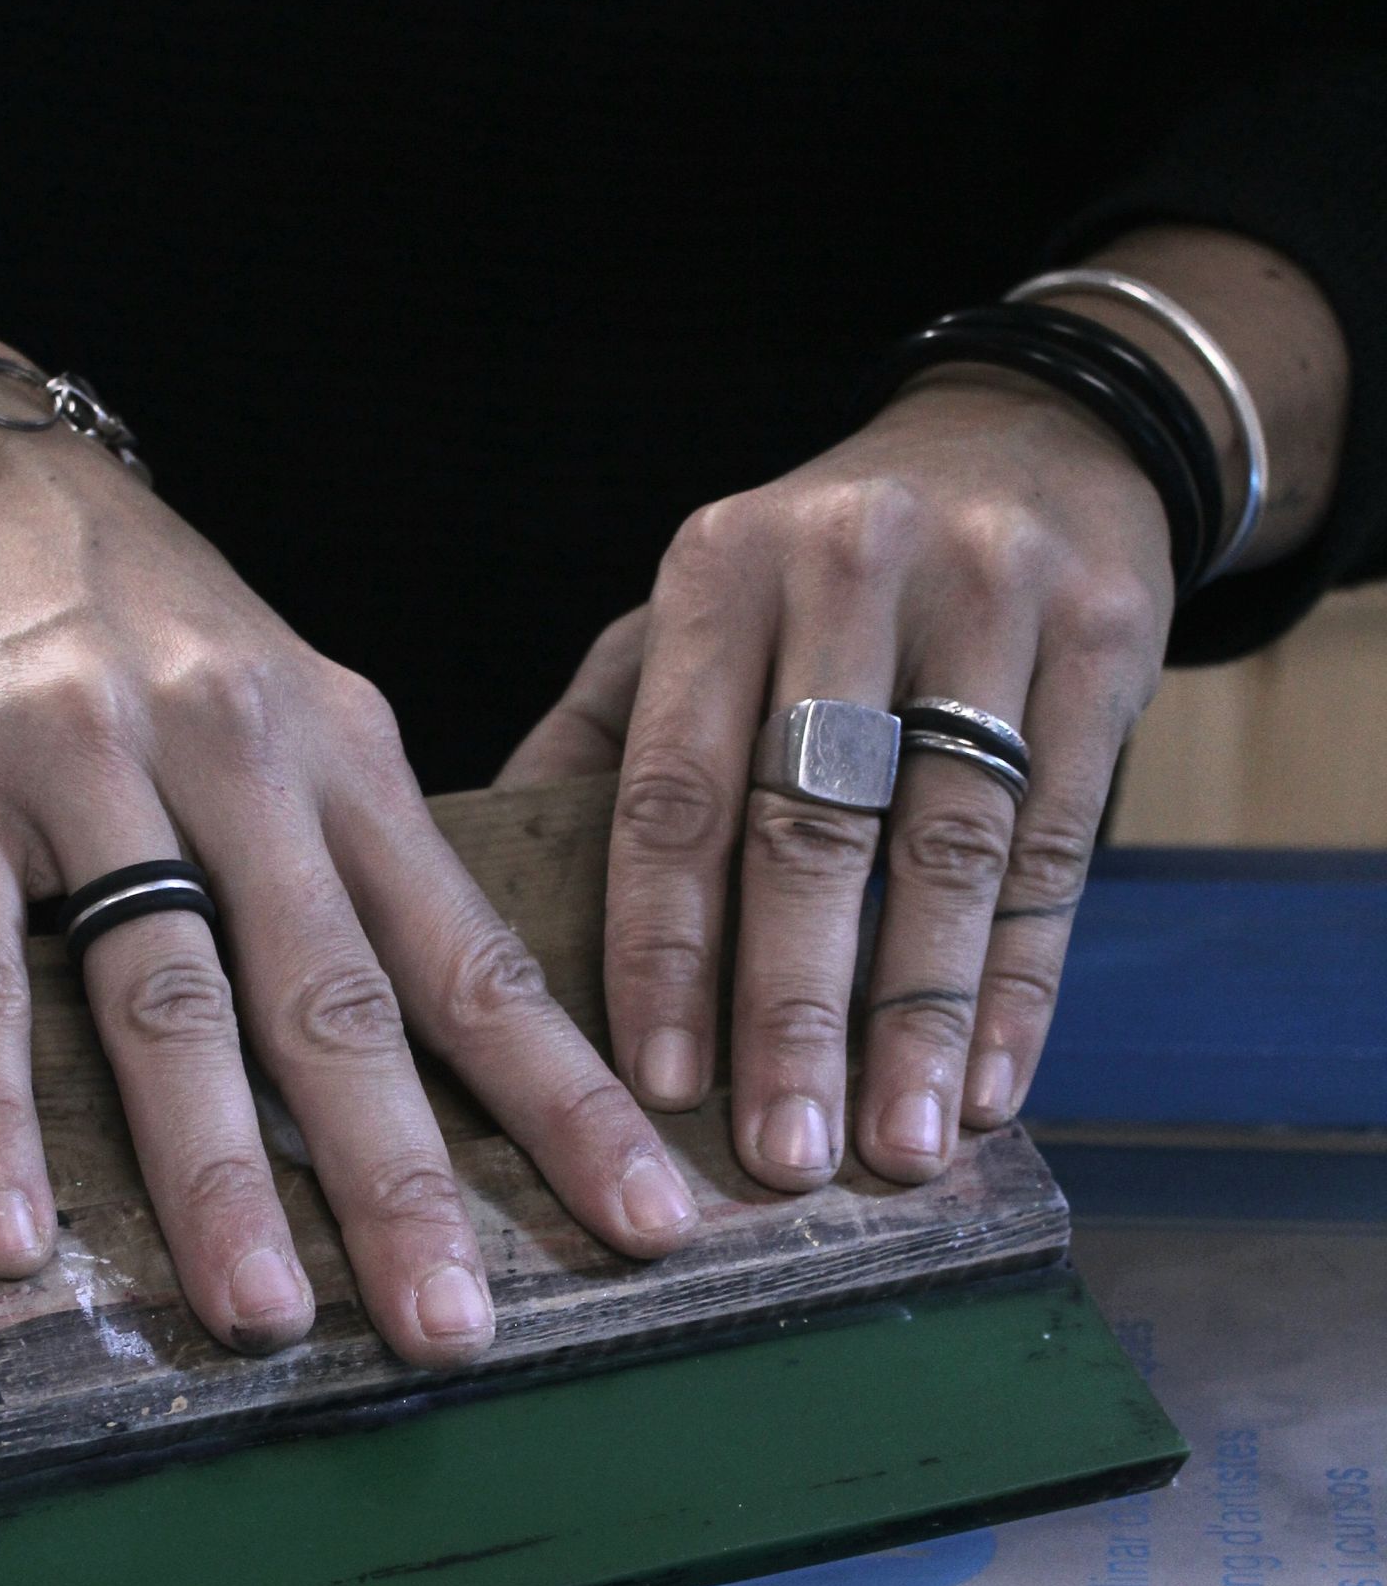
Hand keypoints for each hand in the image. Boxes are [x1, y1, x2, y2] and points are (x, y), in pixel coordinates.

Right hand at [0, 407, 697, 1364]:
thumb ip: (357, 861)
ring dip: (217, 1167)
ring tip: (261, 1315)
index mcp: (348, 758)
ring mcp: (89, 772)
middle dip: (402, 1175)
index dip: (563, 1099)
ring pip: (169, 993)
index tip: (647, 1222)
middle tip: (456, 1329)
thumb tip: (459, 1048)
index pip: (471, 957)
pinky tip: (13, 1231)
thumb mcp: (289, 711)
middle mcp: (239, 760)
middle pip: (335, 997)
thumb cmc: (145, 623)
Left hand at [500, 370, 1174, 1184]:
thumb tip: (476, 887)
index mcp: (720, 570)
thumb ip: (603, 733)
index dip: (667, 946)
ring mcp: (992, 595)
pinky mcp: (1109, 636)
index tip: (657, 1085)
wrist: (1030, 431)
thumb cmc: (824, 565)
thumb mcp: (703, 604)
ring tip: (899, 1149)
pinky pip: (1061, 843)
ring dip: (922, 1019)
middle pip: (813, 826)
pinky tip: (993, 1084)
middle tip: (780, 1154)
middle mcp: (851, 569)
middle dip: (794, 1009)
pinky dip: (1022, 979)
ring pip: (949, 846)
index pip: (676, 785)